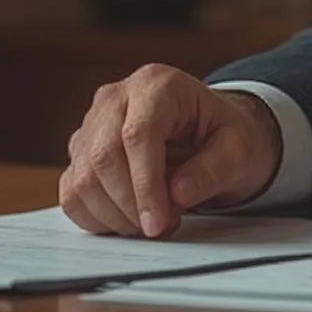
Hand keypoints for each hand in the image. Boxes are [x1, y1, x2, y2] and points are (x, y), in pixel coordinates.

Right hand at [57, 65, 282, 237]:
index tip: (158, 222)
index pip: (138, 134)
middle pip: (103, 156)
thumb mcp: (239, 150)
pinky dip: (97, 217)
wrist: (210, 132)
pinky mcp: (81, 152)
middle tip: (161, 227)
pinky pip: (72, 193)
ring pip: (82, 179)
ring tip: (152, 222)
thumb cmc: (224, 135)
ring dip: (114, 216)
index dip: (146, 185)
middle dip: (130, 205)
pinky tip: (128, 220)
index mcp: (158, 84)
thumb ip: (213, 170)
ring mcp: (93, 124)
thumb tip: (177, 193)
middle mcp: (117, 97)